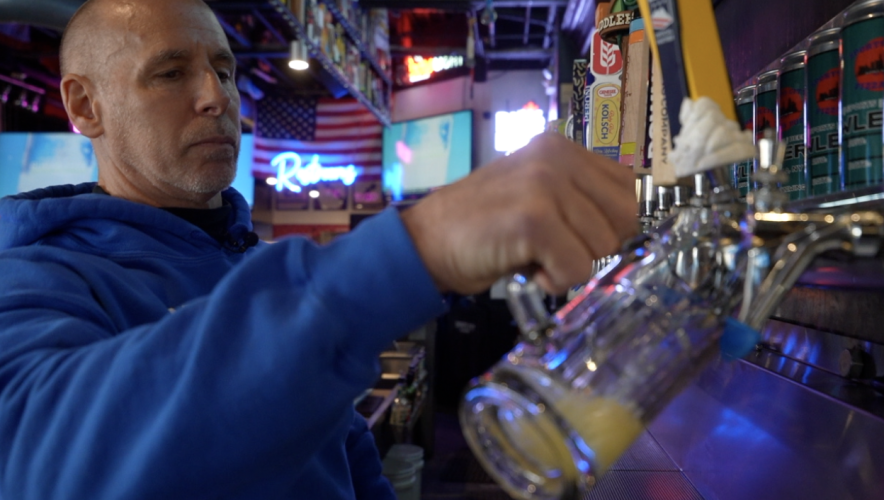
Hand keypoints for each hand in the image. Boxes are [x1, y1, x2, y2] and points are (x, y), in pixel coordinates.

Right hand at [400, 132, 637, 294]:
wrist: (426, 241)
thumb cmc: (482, 226)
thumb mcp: (536, 195)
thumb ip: (577, 198)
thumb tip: (626, 227)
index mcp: (561, 148)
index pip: (627, 188)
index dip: (610, 224)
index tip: (576, 238)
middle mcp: (557, 158)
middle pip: (624, 218)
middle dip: (596, 246)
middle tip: (556, 251)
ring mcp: (545, 185)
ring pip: (603, 246)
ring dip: (571, 266)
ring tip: (534, 256)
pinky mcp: (534, 219)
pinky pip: (576, 268)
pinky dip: (555, 282)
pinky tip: (528, 270)